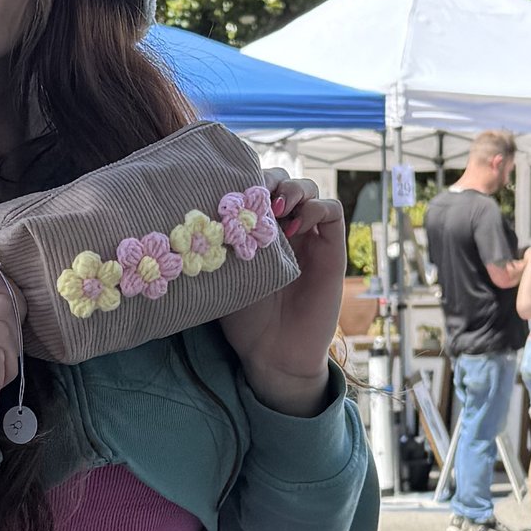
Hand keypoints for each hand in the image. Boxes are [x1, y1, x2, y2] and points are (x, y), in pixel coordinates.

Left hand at [217, 175, 347, 414]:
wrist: (273, 352)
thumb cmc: (244, 318)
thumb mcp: (224, 272)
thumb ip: (221, 242)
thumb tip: (198, 208)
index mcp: (259, 230)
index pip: (258, 186)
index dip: (248, 178)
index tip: (231, 188)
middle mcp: (286, 229)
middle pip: (284, 181)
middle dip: (271, 179)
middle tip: (256, 196)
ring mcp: (310, 237)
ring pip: (310, 189)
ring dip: (293, 189)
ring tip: (276, 209)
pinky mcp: (332, 249)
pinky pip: (332, 211)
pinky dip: (316, 208)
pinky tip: (295, 227)